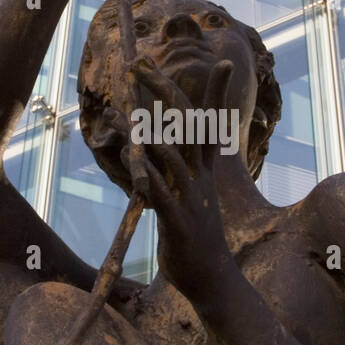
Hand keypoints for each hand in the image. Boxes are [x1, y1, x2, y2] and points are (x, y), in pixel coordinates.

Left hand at [121, 56, 235, 301]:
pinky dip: (145, 173)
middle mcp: (200, 179)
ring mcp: (191, 199)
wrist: (213, 282)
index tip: (225, 62)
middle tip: (139, 63)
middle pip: (187, 125)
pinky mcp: (178, 222)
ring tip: (119, 108)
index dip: (218, 93)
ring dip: (144, 129)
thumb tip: (162, 155)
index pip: (211, 123)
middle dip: (164, 90)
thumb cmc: (196, 241)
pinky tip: (129, 156)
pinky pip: (160, 193)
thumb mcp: (191, 200)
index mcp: (204, 172)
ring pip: (170, 154)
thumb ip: (178, 176)